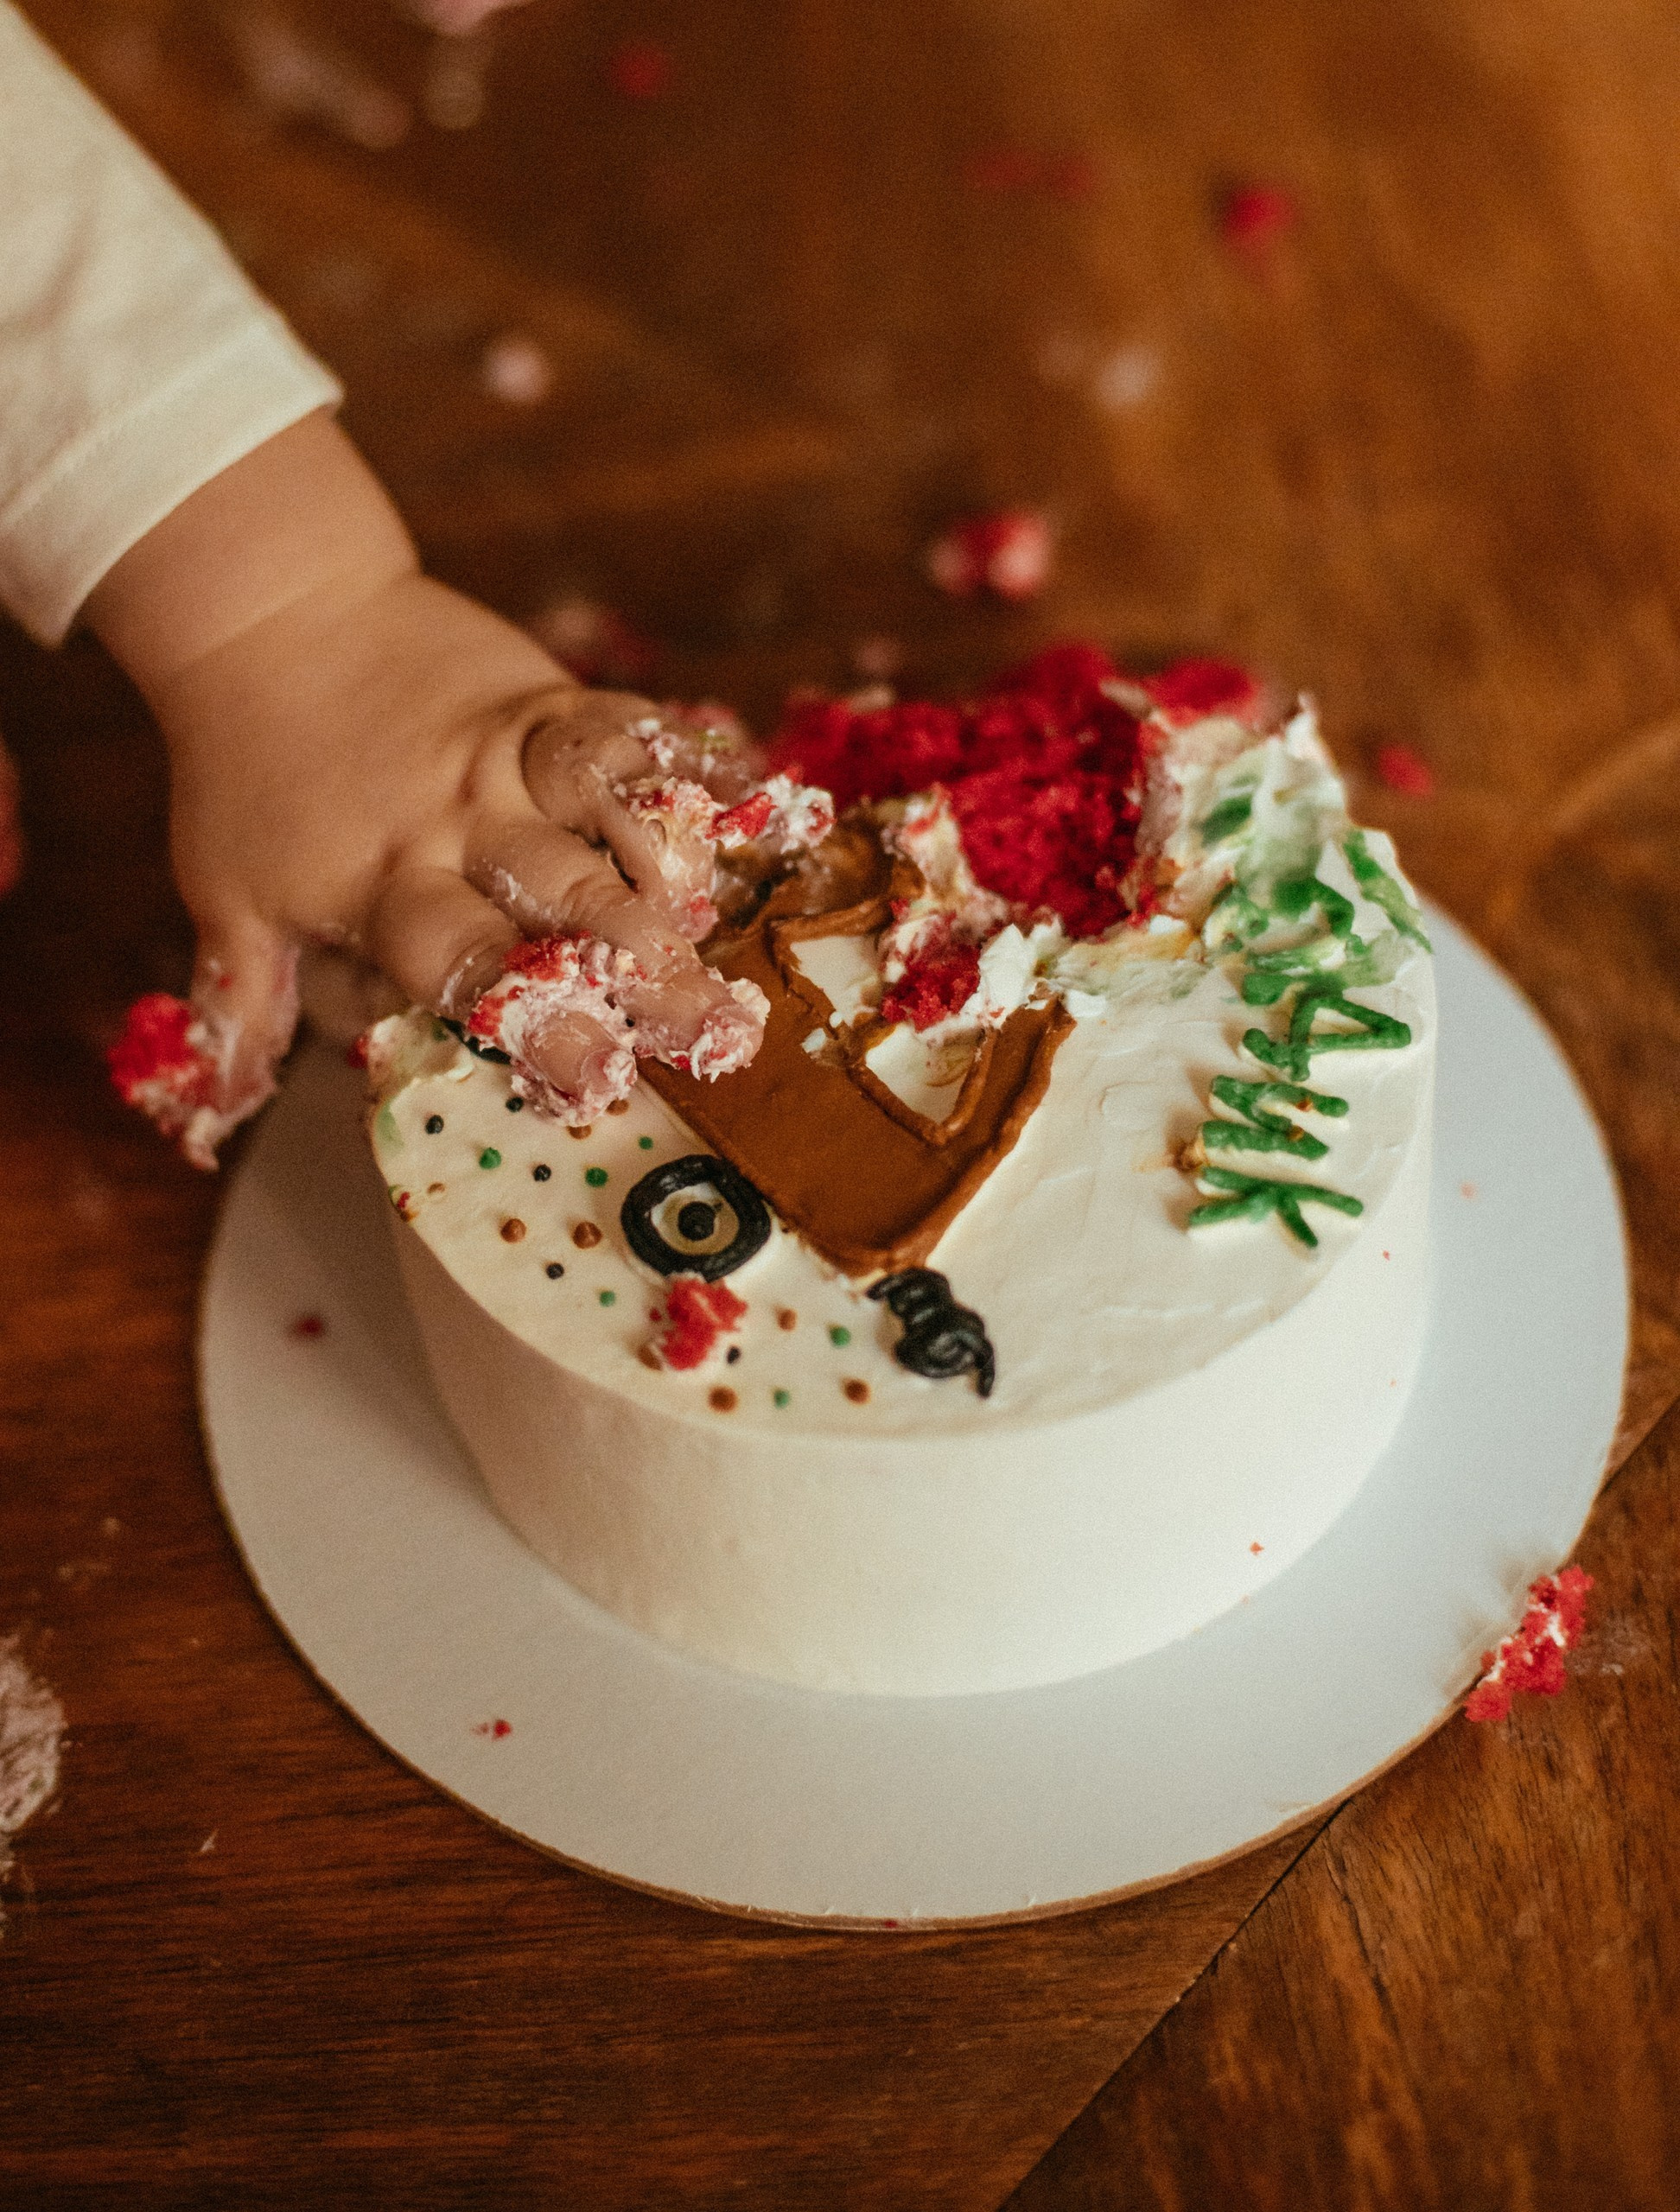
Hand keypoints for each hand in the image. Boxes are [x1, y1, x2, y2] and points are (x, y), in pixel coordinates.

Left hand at [86, 413, 762, 1156]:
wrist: (268, 609)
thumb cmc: (244, 767)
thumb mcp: (225, 890)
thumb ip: (246, 998)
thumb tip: (226, 1107)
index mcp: (384, 886)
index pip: (466, 964)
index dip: (531, 1020)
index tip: (593, 1074)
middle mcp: (458, 825)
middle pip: (560, 900)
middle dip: (637, 965)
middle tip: (706, 1024)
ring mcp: (508, 755)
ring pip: (605, 809)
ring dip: (668, 860)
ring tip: (718, 908)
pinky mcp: (545, 697)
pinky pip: (628, 729)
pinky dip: (688, 760)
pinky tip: (744, 789)